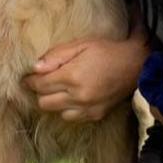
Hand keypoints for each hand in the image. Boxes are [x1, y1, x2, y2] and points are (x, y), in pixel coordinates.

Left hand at [23, 36, 147, 121]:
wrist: (135, 65)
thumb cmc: (107, 50)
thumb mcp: (81, 44)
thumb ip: (56, 56)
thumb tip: (35, 68)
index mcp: (72, 77)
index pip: (40, 85)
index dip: (30, 81)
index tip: (27, 78)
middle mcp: (77, 96)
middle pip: (44, 102)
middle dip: (40, 92)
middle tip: (44, 82)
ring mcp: (87, 108)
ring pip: (56, 112)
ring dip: (54, 101)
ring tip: (60, 89)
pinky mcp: (96, 115)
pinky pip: (72, 118)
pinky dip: (68, 109)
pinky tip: (73, 97)